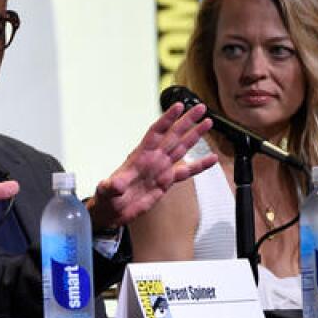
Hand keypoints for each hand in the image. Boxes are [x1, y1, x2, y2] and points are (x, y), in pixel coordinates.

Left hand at [87, 102, 215, 228]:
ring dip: (194, 136)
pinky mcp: (166, 181)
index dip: (167, 119)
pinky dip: (199, 166)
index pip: (156, 133)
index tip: (178, 106)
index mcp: (140, 156)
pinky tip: (211, 159)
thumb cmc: (107, 197)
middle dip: (187, 121)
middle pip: (173, 135)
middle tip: (200, 108)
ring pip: (181, 148)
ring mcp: (161, 169)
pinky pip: (186, 172)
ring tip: (207, 123)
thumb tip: (116, 185)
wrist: (112, 210)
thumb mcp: (106, 190)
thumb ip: (112, 186)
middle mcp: (153, 159)